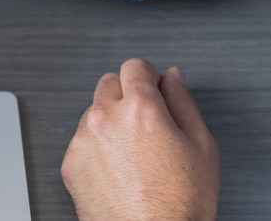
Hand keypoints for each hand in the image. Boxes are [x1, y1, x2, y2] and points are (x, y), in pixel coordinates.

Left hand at [61, 59, 219, 220]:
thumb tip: (172, 77)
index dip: (149, 77)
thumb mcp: (201, 147)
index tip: (155, 89)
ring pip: (93, 111)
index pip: (134, 66)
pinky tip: (118, 169)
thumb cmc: (179, 203)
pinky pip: (82, 139)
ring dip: (110, 120)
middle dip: (128, 94)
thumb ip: (184, 102)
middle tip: (147, 122)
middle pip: (109, 82)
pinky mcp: (69, 161)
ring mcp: (82, 139)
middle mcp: (104, 118)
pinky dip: (97, 146)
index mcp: (140, 109)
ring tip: (135, 154)